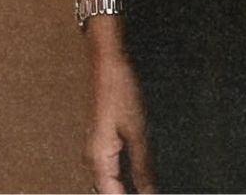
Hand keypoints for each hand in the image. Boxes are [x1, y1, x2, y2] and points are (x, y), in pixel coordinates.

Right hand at [85, 53, 155, 193]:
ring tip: (150, 182)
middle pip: (110, 189)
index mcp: (98, 159)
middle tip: (152, 189)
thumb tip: (148, 191)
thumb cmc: (119, 90)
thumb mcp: (137, 130)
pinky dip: (128, 170)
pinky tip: (143, 169)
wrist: (108, 64)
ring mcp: (97, 149)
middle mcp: (93, 158)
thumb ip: (142, 165)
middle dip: (131, 192)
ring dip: (130, 183)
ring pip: (112, 179)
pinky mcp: (103, 140)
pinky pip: (113, 165)